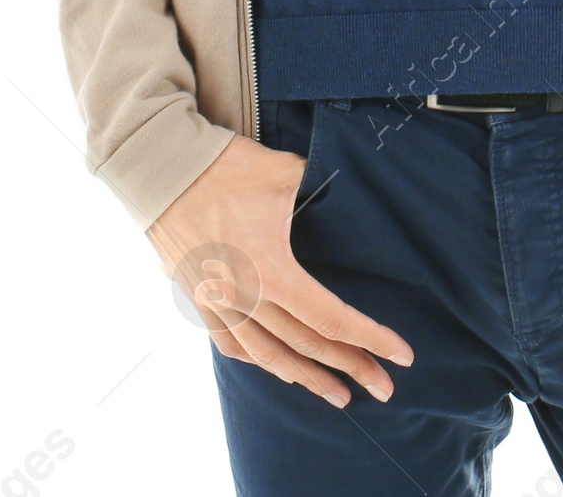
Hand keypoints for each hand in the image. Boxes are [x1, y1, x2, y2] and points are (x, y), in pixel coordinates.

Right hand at [147, 132, 413, 407]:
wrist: (161, 168)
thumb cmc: (226, 166)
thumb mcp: (284, 172)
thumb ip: (319, 187)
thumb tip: (347, 189)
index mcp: (270, 269)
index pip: (330, 317)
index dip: (369, 338)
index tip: (401, 355)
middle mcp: (244, 296)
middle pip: (306, 345)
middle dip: (350, 368)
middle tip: (385, 387)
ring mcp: (217, 303)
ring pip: (268, 356)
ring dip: (306, 378)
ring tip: (338, 395)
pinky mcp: (197, 298)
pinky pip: (230, 343)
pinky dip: (259, 360)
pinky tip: (278, 368)